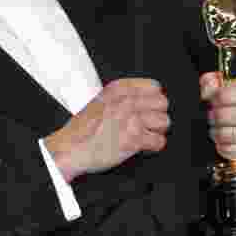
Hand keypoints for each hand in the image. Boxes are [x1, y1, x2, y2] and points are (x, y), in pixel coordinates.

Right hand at [43, 78, 169, 180]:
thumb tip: (146, 99)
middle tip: (146, 123)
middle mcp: (126, 101)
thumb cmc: (83, 129)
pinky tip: (142, 145)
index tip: (147, 107)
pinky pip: (160, 141)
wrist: (71, 148)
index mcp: (118, 89)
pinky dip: (153, 146)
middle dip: (156, 114)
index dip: (152, 99)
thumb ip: (122, 97)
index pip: (154, 86)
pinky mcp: (134, 139)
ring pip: (164, 121)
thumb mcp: (100, 101)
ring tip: (143, 134)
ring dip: (156, 130)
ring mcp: (131, 119)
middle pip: (162, 103)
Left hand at [200, 72, 235, 160]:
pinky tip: (223, 142)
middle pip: (226, 116)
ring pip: (232, 134)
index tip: (214, 101)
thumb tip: (208, 90)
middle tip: (214, 116)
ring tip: (218, 129)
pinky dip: (225, 148)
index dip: (215, 99)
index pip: (226, 95)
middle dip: (215, 117)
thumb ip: (212, 81)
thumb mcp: (227, 83)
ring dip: (219, 133)